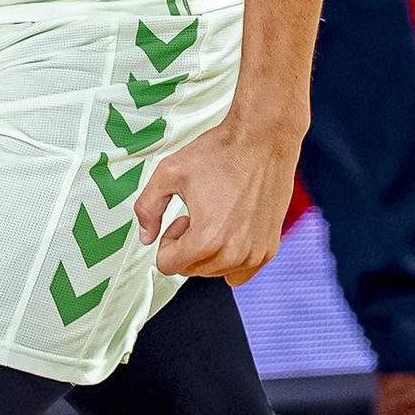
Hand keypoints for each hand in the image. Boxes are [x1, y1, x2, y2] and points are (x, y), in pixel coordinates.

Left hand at [134, 116, 302, 286]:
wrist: (262, 140)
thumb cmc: (222, 152)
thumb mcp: (169, 172)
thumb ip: (148, 207)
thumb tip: (146, 236)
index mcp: (206, 239)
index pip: (168, 265)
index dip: (167, 239)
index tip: (180, 218)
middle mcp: (233, 253)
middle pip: (191, 269)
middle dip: (187, 244)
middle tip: (198, 213)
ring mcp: (255, 254)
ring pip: (215, 272)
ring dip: (209, 250)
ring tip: (216, 216)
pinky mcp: (269, 250)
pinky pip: (241, 273)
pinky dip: (231, 258)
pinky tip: (232, 229)